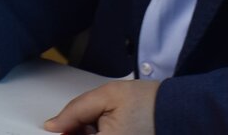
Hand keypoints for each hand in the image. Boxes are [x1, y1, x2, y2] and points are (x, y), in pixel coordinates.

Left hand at [44, 80, 159, 134]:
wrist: (176, 111)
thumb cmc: (148, 103)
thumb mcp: (108, 96)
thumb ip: (76, 110)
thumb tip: (52, 125)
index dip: (64, 131)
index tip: (59, 125)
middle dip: (75, 132)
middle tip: (87, 119)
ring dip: (86, 134)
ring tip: (101, 121)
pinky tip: (104, 128)